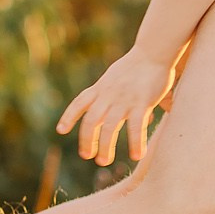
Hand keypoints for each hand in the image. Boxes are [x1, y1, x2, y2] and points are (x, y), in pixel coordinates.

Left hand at [57, 48, 179, 165]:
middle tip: (87, 156)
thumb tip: (123, 109)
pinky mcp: (141, 103)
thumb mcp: (117, 77)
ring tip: (103, 161)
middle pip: (91, 121)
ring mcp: (124, 100)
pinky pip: (136, 127)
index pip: (79, 102)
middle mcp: (108, 95)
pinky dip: (135, 142)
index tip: (61, 130)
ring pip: (109, 127)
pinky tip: (137, 156)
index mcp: (101, 88)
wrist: (154, 52)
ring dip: (105, 147)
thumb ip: (114, 93)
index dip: (69, 116)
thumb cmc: (139, 65)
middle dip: (86, 140)